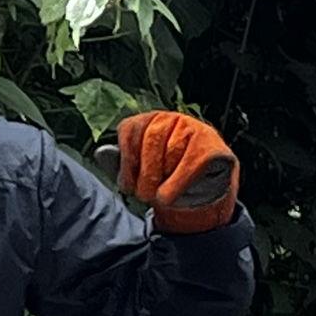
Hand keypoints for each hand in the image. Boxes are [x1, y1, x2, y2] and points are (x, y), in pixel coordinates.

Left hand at [111, 110, 239, 234]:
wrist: (201, 186)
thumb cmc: (163, 175)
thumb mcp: (136, 170)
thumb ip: (118, 162)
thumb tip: (101, 152)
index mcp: (148, 120)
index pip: (130, 130)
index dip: (126, 162)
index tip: (128, 186)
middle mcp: (171, 118)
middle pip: (151, 140)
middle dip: (144, 174)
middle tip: (143, 195)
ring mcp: (194, 128)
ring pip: (172, 151)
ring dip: (161, 180)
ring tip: (158, 197)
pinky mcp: (213, 145)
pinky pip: (192, 163)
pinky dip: (177, 183)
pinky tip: (169, 196)